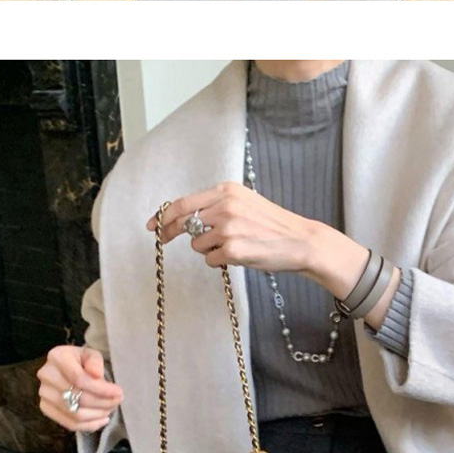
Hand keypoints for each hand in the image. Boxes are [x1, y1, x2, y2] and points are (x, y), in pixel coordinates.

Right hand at [39, 342, 121, 439]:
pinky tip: (102, 420)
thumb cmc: (80, 361)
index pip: (80, 379)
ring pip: (76, 414)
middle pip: (79, 398)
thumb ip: (95, 361)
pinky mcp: (46, 408)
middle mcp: (47, 376)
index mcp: (57, 357)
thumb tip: (96, 375)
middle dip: (103, 403)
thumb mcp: (90, 354)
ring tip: (110, 409)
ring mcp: (44, 394)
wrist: (64, 367)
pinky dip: (89, 425)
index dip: (101, 390)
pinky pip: (70, 424)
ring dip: (98, 415)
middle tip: (117, 401)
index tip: (119, 392)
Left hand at [153, 186, 368, 296]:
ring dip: (207, 249)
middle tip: (162, 239)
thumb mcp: (244, 203)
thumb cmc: (272, 226)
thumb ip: (217, 206)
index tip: (153, 224)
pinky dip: (219, 262)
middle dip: (168, 232)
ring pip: (197, 244)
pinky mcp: (233, 250)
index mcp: (226, 191)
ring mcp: (228, 228)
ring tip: (231, 247)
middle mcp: (224, 206)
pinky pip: (210, 260)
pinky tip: (238, 256)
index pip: (184, 202)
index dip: (163, 215)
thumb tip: (186, 218)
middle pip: (183, 222)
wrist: (300, 241)